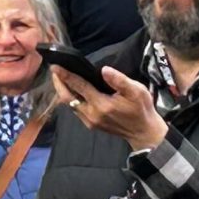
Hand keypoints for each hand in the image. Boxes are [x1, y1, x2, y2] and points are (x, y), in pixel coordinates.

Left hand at [52, 63, 166, 152]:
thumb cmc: (141, 109)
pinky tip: (71, 90)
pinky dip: (70, 98)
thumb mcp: (137, 91)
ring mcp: (90, 121)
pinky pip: (75, 110)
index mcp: (102, 105)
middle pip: (67, 98)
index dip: (66, 75)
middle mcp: (92, 114)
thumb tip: (104, 70)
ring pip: (70, 105)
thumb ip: (120, 80)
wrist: (143, 132)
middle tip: (54, 70)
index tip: (55, 66)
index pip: (79, 87)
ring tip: (60, 77)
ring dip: (63, 91)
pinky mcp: (91, 124)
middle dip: (59, 83)